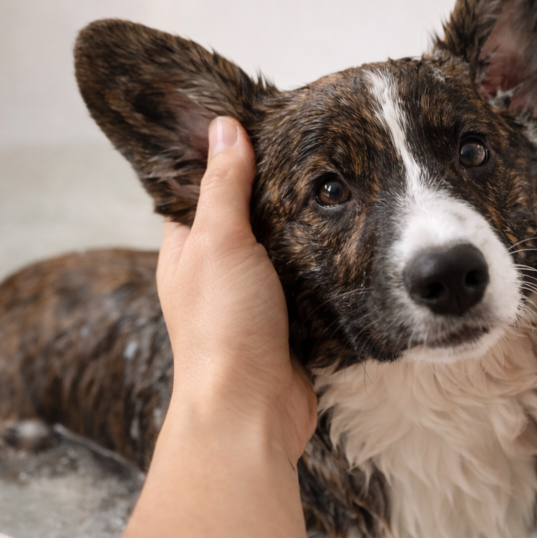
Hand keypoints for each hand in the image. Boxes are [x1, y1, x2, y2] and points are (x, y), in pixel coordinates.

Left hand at [156, 116, 316, 466]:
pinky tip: (350, 241)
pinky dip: (324, 265)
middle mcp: (216, 273)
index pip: (201, 189)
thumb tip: (225, 126)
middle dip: (277, 191)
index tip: (266, 128)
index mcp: (186, 250)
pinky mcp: (289, 323)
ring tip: (341, 189)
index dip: (225, 158)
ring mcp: (253, 300)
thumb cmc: (224, 328)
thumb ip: (225, 185)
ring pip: (282, 249)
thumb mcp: (220, 242)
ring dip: (305, 229)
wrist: (252, 410)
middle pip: (247, 217)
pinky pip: (307, 283)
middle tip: (318, 158)